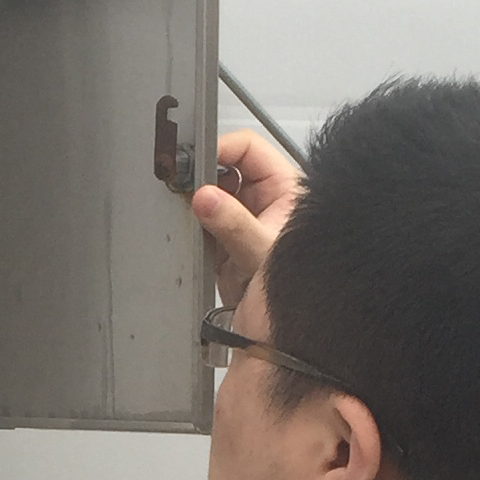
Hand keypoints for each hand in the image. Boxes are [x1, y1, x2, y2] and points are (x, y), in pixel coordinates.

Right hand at [191, 128, 303, 307]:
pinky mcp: (224, 241)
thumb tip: (205, 198)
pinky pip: (202, 222)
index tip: (195, 160)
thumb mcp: (261, 251)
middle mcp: (262, 200)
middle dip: (203, 178)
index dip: (221, 148)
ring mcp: (242, 219)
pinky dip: (192, 225)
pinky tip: (190, 232)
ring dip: (196, 203)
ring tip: (188, 213)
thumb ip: (233, 224)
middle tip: (184, 187)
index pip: (248, 149)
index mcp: (282, 189)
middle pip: (224, 169)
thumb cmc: (294, 286)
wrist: (278, 331)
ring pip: (210, 195)